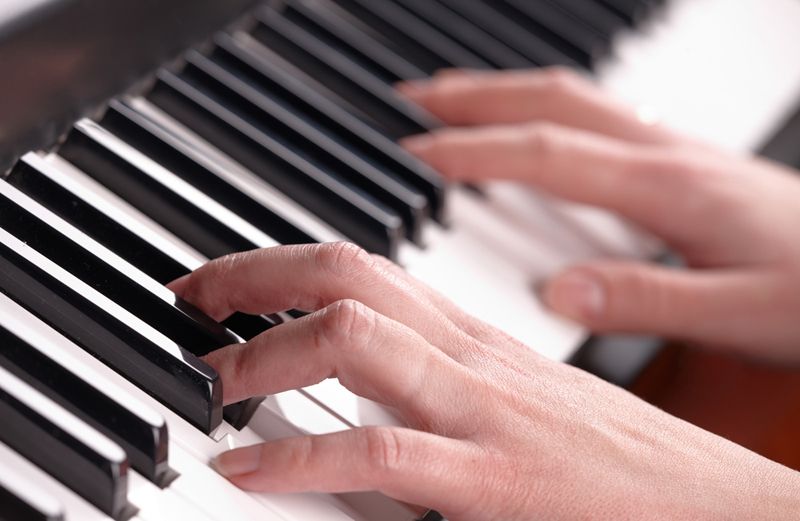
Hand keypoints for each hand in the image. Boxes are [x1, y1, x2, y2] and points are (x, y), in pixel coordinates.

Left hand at [170, 243, 799, 519]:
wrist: (702, 500)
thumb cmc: (603, 449)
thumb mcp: (512, 389)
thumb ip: (437, 369)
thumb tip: (357, 372)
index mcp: (471, 334)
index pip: (362, 265)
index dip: (278, 263)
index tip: (221, 281)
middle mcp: (469, 355)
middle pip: (348, 277)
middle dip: (255, 279)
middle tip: (193, 302)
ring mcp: (480, 410)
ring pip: (356, 340)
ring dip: (265, 355)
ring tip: (211, 381)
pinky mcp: (494, 478)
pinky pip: (381, 449)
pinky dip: (301, 454)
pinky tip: (249, 466)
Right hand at [399, 68, 799, 360]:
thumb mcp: (739, 314)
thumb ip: (646, 302)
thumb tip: (558, 290)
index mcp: (667, 189)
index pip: (547, 152)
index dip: (473, 150)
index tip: (413, 154)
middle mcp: (664, 154)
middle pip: (550, 101)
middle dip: (474, 98)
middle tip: (412, 101)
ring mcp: (673, 149)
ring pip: (571, 99)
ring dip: (504, 94)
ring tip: (451, 101)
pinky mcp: (681, 160)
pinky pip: (595, 117)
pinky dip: (545, 110)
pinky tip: (535, 128)